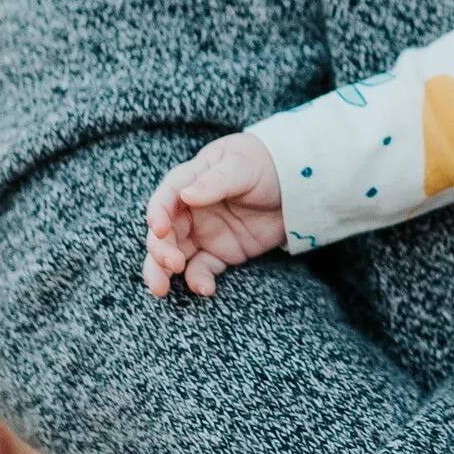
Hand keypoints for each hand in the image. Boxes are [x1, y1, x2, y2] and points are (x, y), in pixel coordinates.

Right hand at [144, 133, 285, 297]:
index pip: (165, 200)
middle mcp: (189, 210)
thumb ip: (215, 181)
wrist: (296, 186)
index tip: (160, 230)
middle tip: (170, 264)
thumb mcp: (241, 166)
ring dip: (164, 272)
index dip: (158, 214)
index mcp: (188, 182)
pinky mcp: (220, 252)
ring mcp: (203, 233)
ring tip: (162, 289)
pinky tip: (205, 289)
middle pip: (164, 233)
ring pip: (174, 254)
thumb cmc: (263, 164)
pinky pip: (202, 270)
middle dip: (159, 250)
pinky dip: (198, 281)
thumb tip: (186, 195)